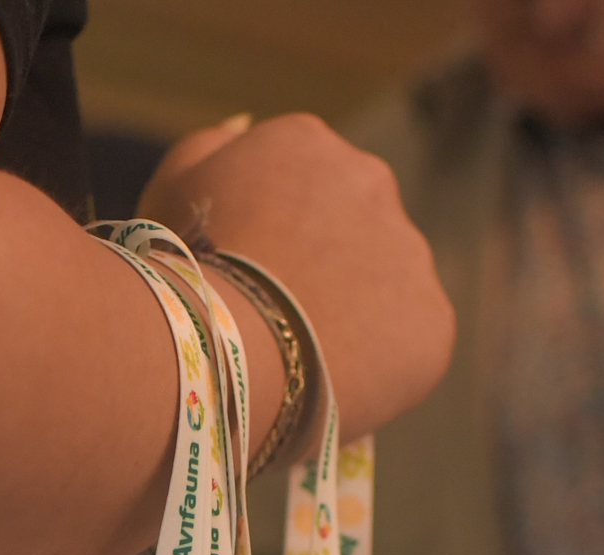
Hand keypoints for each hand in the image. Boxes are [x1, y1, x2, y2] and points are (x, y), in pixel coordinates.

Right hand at [135, 114, 455, 441]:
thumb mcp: (171, 189)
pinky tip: (334, 380)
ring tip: (304, 358)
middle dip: (324, 267)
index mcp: (307, 144)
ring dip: (356, 312)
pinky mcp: (431, 317)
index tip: (249, 276)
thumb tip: (244, 124)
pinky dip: (379, 362)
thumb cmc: (184, 271)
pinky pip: (409, 340)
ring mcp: (408, 250)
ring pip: (385, 284)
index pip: (302, 185)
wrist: (223, 353)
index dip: (274, 237)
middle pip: (351, 228)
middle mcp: (370, 180)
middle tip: (277, 320)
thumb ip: (210, 145)